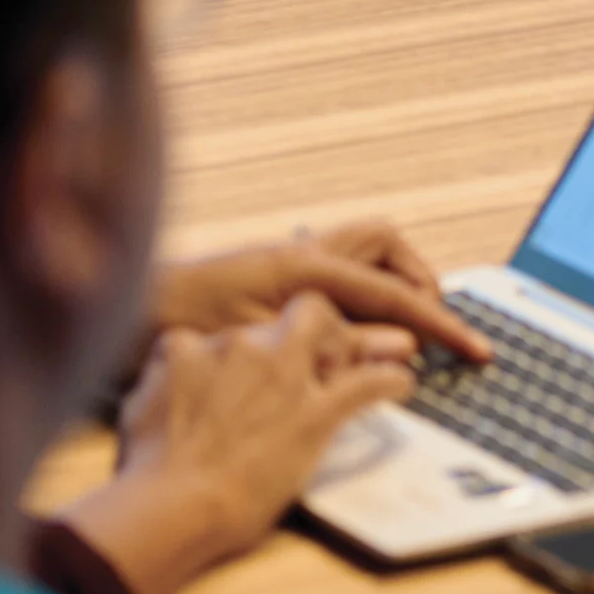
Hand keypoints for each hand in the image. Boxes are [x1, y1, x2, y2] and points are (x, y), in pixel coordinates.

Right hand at [55, 293, 420, 593]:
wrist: (171, 505)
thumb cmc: (149, 470)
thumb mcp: (140, 407)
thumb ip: (159, 379)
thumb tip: (163, 371)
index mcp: (195, 343)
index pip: (240, 326)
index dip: (260, 345)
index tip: (268, 361)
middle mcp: (242, 346)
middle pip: (296, 311)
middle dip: (318, 325)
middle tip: (327, 352)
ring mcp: (282, 375)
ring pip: (336, 331)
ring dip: (357, 344)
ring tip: (374, 357)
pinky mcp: (316, 411)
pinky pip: (368, 382)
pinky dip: (388, 382)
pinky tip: (400, 385)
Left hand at [152, 221, 484, 362]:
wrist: (118, 318)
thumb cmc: (179, 333)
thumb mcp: (262, 351)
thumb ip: (336, 348)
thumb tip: (401, 347)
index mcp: (304, 266)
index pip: (394, 294)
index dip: (441, 325)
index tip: (476, 349)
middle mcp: (299, 251)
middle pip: (385, 242)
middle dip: (418, 278)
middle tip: (428, 325)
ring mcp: (284, 257)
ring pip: (361, 250)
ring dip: (387, 282)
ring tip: (393, 332)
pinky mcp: (270, 273)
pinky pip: (332, 270)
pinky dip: (353, 294)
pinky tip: (342, 333)